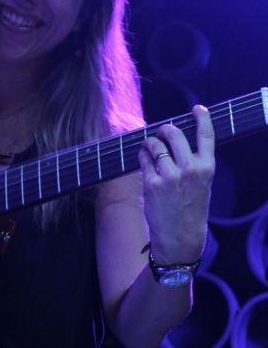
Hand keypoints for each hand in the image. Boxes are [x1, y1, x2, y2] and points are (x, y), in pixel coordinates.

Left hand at [138, 105, 214, 264]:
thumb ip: (194, 163)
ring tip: (149, 148)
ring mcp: (170, 176)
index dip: (201, 117)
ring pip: (155, 144)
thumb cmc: (191, 210)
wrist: (180, 238)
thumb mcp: (202, 185)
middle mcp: (190, 168)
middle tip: (161, 133)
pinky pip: (143, 159)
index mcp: (207, 168)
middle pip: (175, 133)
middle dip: (165, 129)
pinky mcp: (152, 183)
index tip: (197, 109)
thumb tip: (177, 142)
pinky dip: (142, 156)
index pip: (207, 135)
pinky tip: (144, 160)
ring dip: (149, 143)